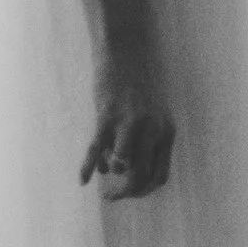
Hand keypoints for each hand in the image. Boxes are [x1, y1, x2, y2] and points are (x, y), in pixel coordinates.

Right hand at [82, 55, 174, 202]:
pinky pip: (96, 149)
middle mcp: (152, 130)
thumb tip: (109, 170)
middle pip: (140, 176)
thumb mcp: (147, 114)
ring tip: (101, 178)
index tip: (128, 194)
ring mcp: (129, 122)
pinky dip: (88, 166)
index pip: (159, 176)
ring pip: (121, 165)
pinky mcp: (107, 115)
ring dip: (111, 174)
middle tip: (111, 196)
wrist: (126, 50)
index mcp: (165, 132)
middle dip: (125, 192)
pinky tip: (82, 179)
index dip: (143, 191)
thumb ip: (136, 141)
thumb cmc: (135, 84)